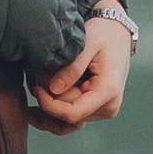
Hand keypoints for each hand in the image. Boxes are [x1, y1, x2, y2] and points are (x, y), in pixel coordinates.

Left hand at [30, 11, 135, 132]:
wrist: (117, 34)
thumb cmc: (104, 34)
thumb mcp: (88, 43)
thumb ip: (72, 67)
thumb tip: (54, 90)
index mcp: (108, 92)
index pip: (73, 113)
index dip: (49, 105)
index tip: (35, 86)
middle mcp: (108, 107)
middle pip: (67, 116)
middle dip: (48, 99)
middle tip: (34, 74)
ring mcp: (103, 110)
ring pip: (67, 119)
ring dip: (49, 105)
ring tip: (36, 84)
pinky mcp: (95, 108)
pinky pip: (71, 116)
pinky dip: (55, 110)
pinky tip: (38, 102)